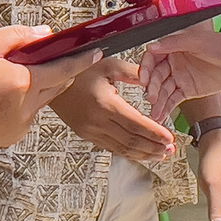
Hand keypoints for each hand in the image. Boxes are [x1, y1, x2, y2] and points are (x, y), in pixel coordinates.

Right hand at [0, 26, 100, 147]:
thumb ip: (17, 36)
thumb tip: (44, 34)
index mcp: (22, 83)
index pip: (62, 70)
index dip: (80, 60)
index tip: (95, 52)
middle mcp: (26, 108)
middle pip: (56, 87)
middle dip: (58, 72)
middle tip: (46, 58)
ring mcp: (18, 126)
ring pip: (39, 102)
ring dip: (35, 88)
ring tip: (7, 78)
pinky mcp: (8, 137)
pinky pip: (25, 116)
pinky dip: (20, 104)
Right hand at [49, 57, 175, 163]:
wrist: (50, 82)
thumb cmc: (78, 71)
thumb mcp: (108, 64)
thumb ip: (133, 72)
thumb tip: (152, 80)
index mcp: (106, 104)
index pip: (136, 124)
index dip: (155, 133)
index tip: (170, 138)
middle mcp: (98, 121)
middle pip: (132, 141)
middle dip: (154, 147)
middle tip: (171, 150)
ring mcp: (91, 131)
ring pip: (122, 149)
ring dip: (144, 154)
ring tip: (161, 155)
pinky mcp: (87, 135)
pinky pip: (112, 148)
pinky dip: (129, 152)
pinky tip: (141, 153)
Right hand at [141, 30, 220, 122]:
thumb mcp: (198, 40)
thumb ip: (174, 43)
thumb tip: (152, 46)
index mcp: (174, 46)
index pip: (153, 57)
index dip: (146, 67)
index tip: (144, 77)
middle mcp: (174, 61)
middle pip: (156, 75)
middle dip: (152, 86)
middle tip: (151, 96)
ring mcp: (180, 76)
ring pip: (163, 89)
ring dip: (157, 100)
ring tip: (154, 111)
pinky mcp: (187, 90)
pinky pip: (173, 99)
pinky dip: (166, 107)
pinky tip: (159, 114)